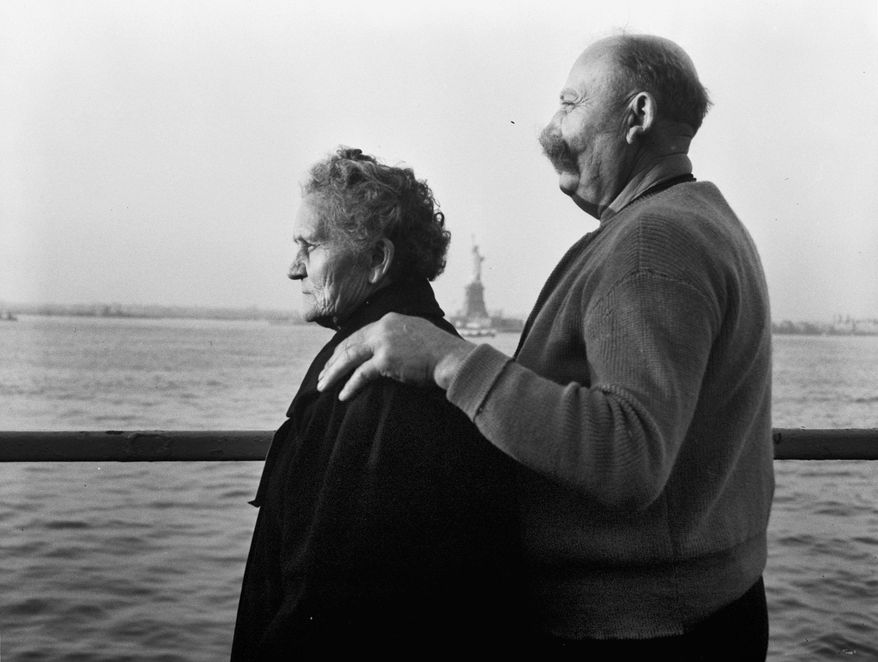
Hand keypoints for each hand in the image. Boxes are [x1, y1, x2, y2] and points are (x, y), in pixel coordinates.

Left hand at [317, 312, 475, 399]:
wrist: (451, 358)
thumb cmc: (440, 351)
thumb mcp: (417, 334)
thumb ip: (400, 337)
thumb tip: (390, 349)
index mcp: (389, 320)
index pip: (359, 334)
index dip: (344, 348)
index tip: (335, 360)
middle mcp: (383, 328)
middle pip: (349, 345)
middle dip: (333, 361)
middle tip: (322, 375)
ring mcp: (383, 343)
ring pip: (349, 358)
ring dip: (334, 373)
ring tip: (323, 386)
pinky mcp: (385, 360)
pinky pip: (360, 374)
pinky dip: (350, 386)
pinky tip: (342, 395)